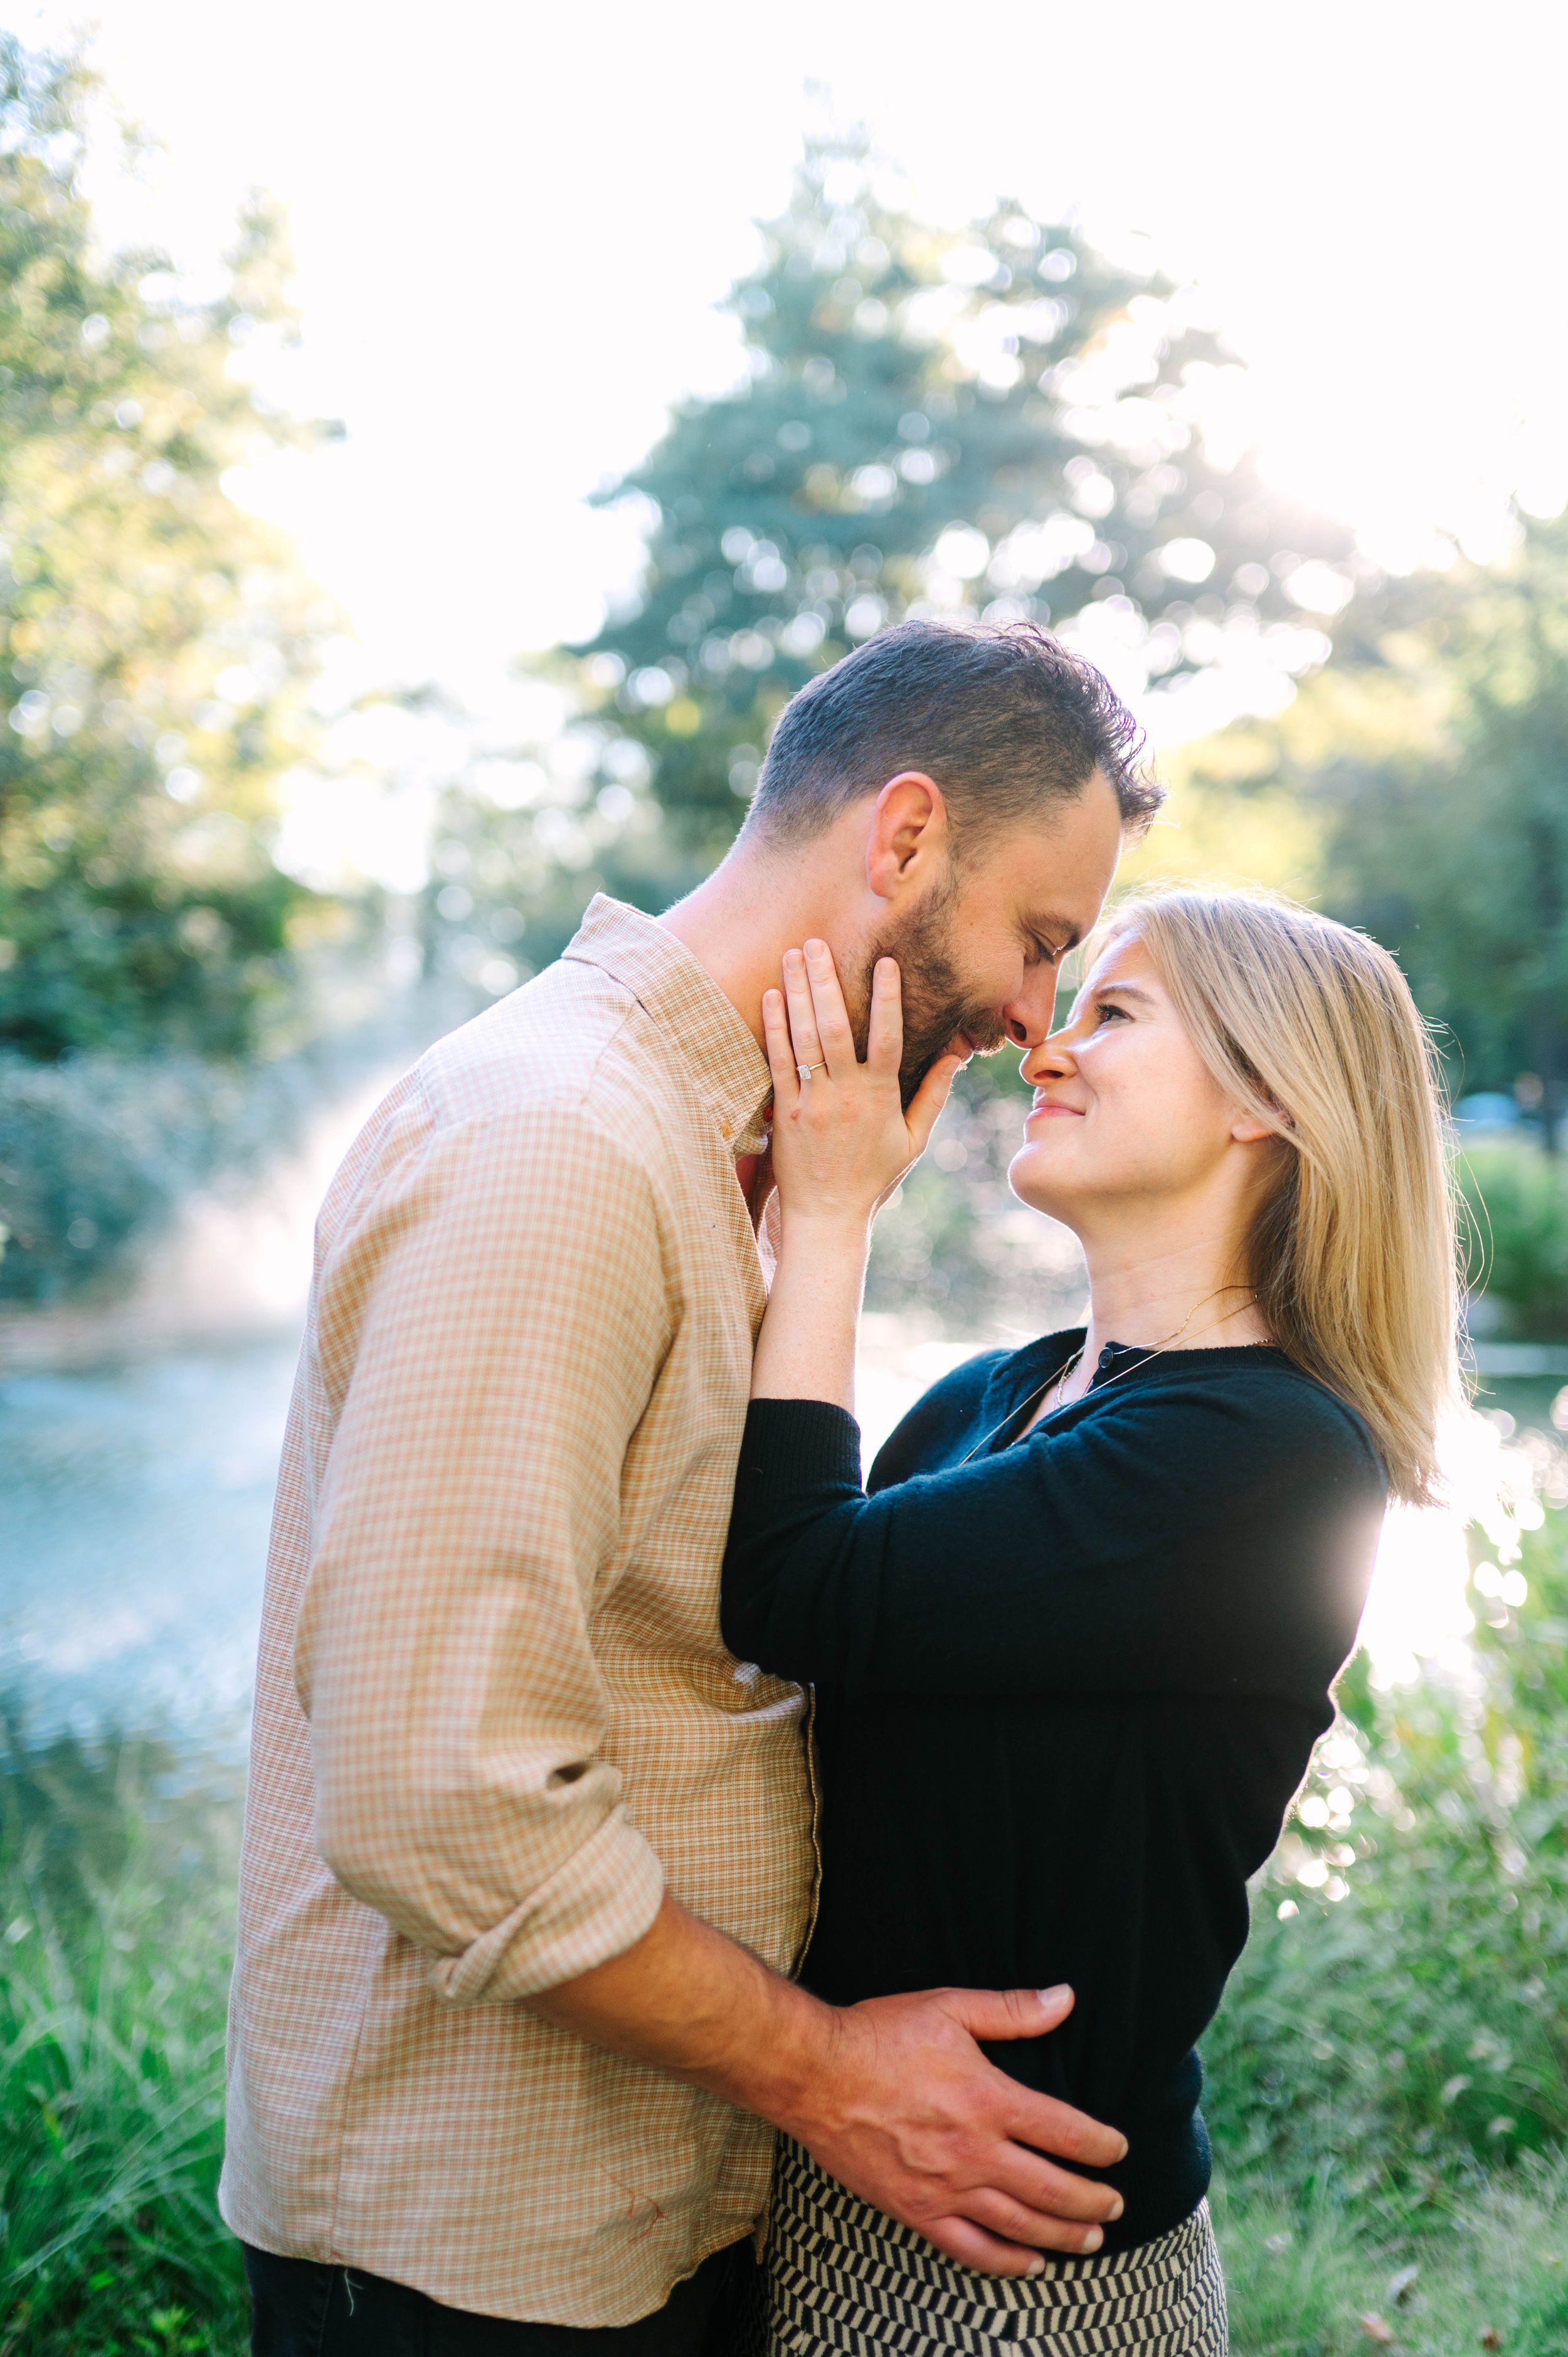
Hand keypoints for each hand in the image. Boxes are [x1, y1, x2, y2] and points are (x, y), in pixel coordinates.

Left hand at [763, 939, 963, 1227]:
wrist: (829, 1216)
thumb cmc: (874, 1177)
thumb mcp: (913, 1139)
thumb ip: (933, 1095)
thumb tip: (955, 1056)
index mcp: (880, 1096)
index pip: (887, 1036)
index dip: (887, 998)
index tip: (886, 961)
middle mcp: (846, 1094)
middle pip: (836, 1025)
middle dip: (826, 979)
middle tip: (818, 940)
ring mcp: (814, 1102)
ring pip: (805, 1037)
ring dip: (798, 992)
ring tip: (794, 953)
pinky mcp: (787, 1112)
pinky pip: (779, 1062)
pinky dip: (776, 1028)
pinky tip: (773, 996)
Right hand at [777, 1981, 1125, 2275]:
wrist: (814, 2074)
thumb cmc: (880, 2035)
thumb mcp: (950, 2007)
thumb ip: (1012, 2010)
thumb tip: (1065, 1998)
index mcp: (988, 2098)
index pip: (1065, 2132)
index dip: (1100, 2145)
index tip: (1118, 2150)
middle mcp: (974, 2151)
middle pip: (1052, 2188)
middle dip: (1093, 2201)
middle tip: (1115, 2206)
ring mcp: (945, 2187)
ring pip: (1019, 2224)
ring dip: (1063, 2235)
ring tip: (1091, 2239)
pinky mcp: (915, 2210)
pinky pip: (970, 2249)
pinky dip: (1007, 2261)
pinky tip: (1030, 2262)